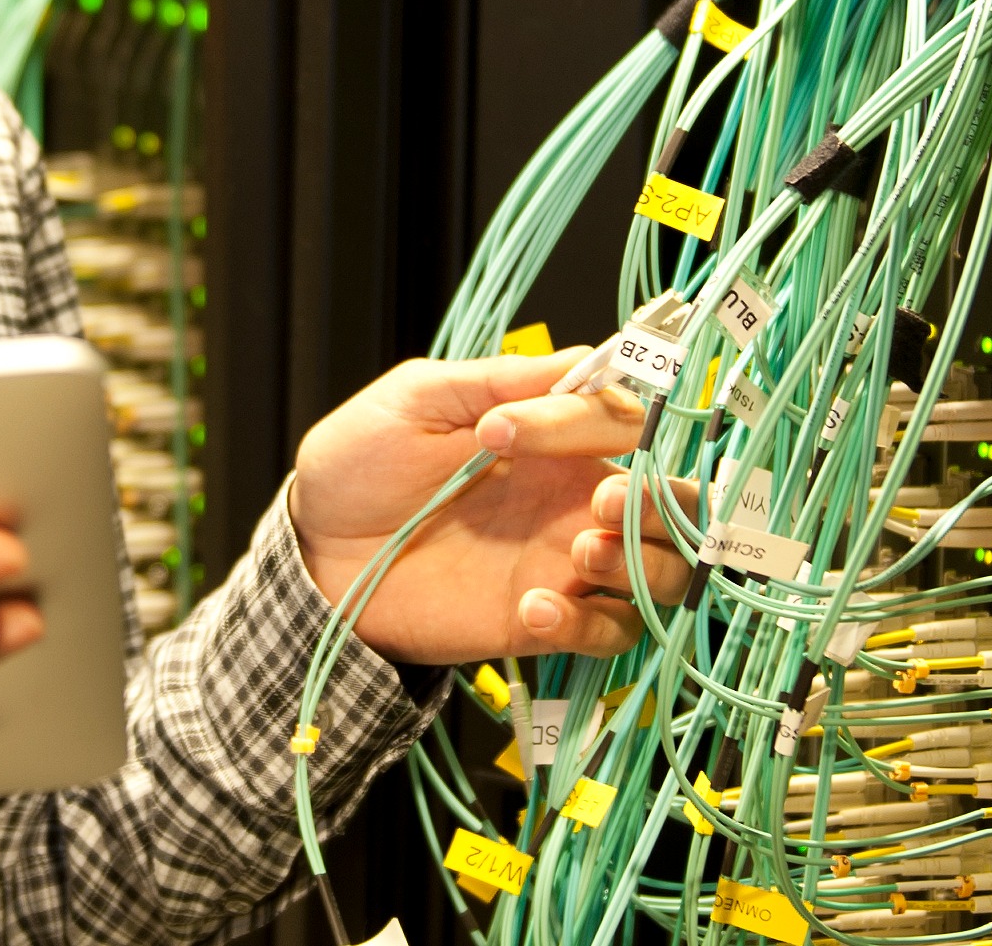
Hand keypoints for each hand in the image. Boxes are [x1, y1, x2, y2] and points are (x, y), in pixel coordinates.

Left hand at [287, 353, 694, 664]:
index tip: (502, 431)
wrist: (314, 553)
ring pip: (664, 572)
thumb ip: (493, 380)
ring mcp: (562, 563)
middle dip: (663, 501)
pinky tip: (534, 608)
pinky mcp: (541, 622)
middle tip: (602, 502)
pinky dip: (588, 624)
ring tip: (578, 553)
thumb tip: (578, 359)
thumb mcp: (414, 402)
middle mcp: (571, 499)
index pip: (618, 420)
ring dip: (641, 563)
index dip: (581, 422)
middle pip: (678, 502)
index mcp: (549, 439)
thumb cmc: (359, 468)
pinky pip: (608, 632)